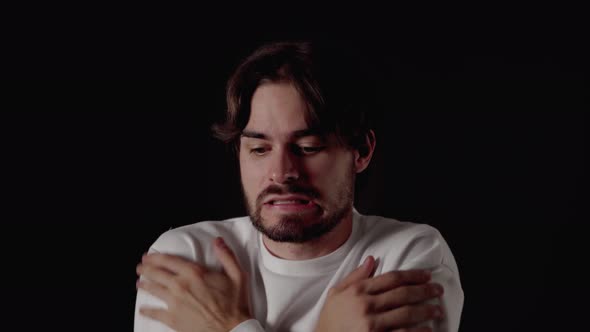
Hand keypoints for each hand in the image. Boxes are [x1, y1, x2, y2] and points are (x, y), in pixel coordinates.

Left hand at [136, 237, 251, 331]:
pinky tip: (143, 309)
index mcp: (194, 274)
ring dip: (144, 285)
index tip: (149, 256)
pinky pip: (155, 313)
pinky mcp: (173, 319)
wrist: (231, 330)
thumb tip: (218, 241)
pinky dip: (147, 310)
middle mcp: (181, 286)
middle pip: (157, 273)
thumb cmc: (235, 305)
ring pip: (153, 290)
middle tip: (140, 267)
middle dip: (146, 269)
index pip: (169, 261)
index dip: (156, 257)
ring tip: (140, 283)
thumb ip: (226, 256)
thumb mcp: (237, 275)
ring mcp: (175, 303)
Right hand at [315, 256, 443, 331]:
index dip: (412, 275)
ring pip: (407, 314)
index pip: (391, 278)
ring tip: (437, 309)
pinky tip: (429, 329)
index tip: (426, 275)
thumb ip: (355, 276)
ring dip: (426, 311)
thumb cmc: (329, 320)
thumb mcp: (336, 294)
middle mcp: (365, 305)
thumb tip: (372, 259)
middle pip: (403, 294)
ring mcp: (372, 325)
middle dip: (424, 290)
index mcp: (357, 291)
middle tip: (438, 289)